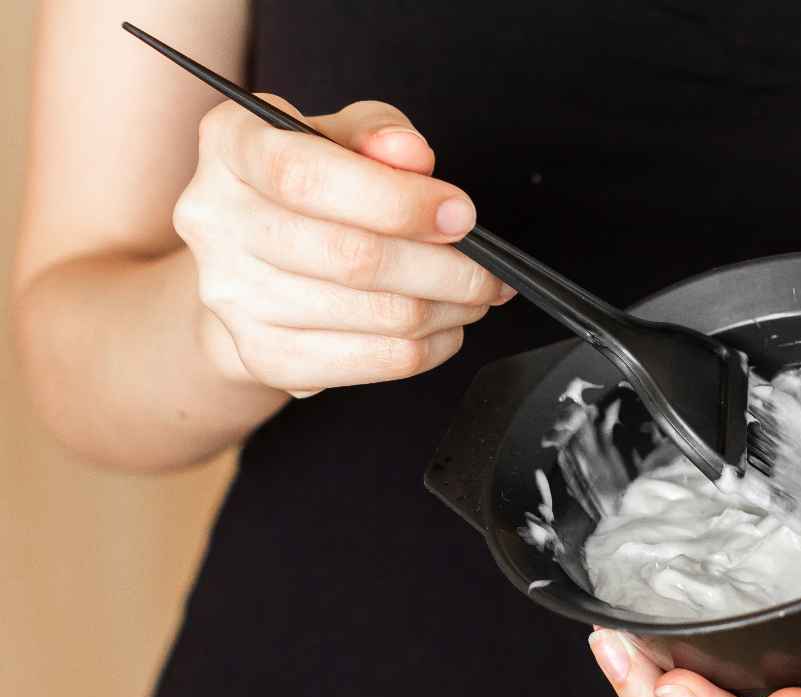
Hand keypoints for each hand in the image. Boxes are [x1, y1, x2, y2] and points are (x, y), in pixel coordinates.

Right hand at [174, 97, 511, 398]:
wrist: (254, 262)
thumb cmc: (308, 189)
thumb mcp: (340, 136)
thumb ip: (377, 133)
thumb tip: (411, 157)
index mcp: (229, 144)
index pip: (305, 176)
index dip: (396, 201)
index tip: (460, 215)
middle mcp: (214, 219)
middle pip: (350, 256)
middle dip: (445, 268)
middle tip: (490, 270)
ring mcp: (231, 294)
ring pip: (371, 314)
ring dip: (446, 309)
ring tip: (475, 294)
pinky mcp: (261, 353)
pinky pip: (366, 362)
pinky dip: (425, 349)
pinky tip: (445, 327)